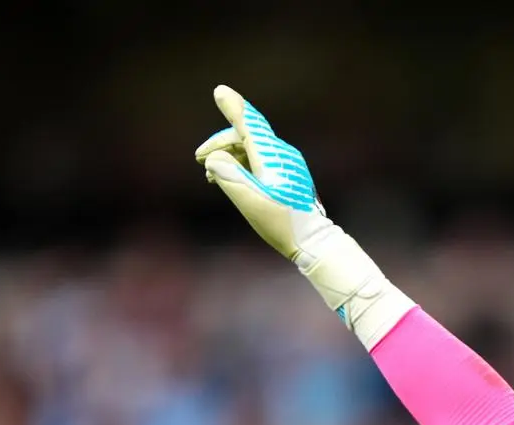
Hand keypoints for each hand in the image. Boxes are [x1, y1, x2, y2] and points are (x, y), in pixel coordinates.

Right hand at [194, 85, 408, 337]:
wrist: (313, 243)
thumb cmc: (281, 223)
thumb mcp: (248, 200)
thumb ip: (227, 175)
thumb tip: (215, 159)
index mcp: (272, 156)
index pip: (249, 124)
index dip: (233, 108)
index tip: (220, 91)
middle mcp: (282, 155)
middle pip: (246, 137)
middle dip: (221, 145)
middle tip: (200, 159)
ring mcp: (287, 165)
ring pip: (251, 150)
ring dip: (229, 158)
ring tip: (212, 176)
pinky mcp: (288, 177)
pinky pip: (260, 162)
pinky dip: (242, 166)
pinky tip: (232, 180)